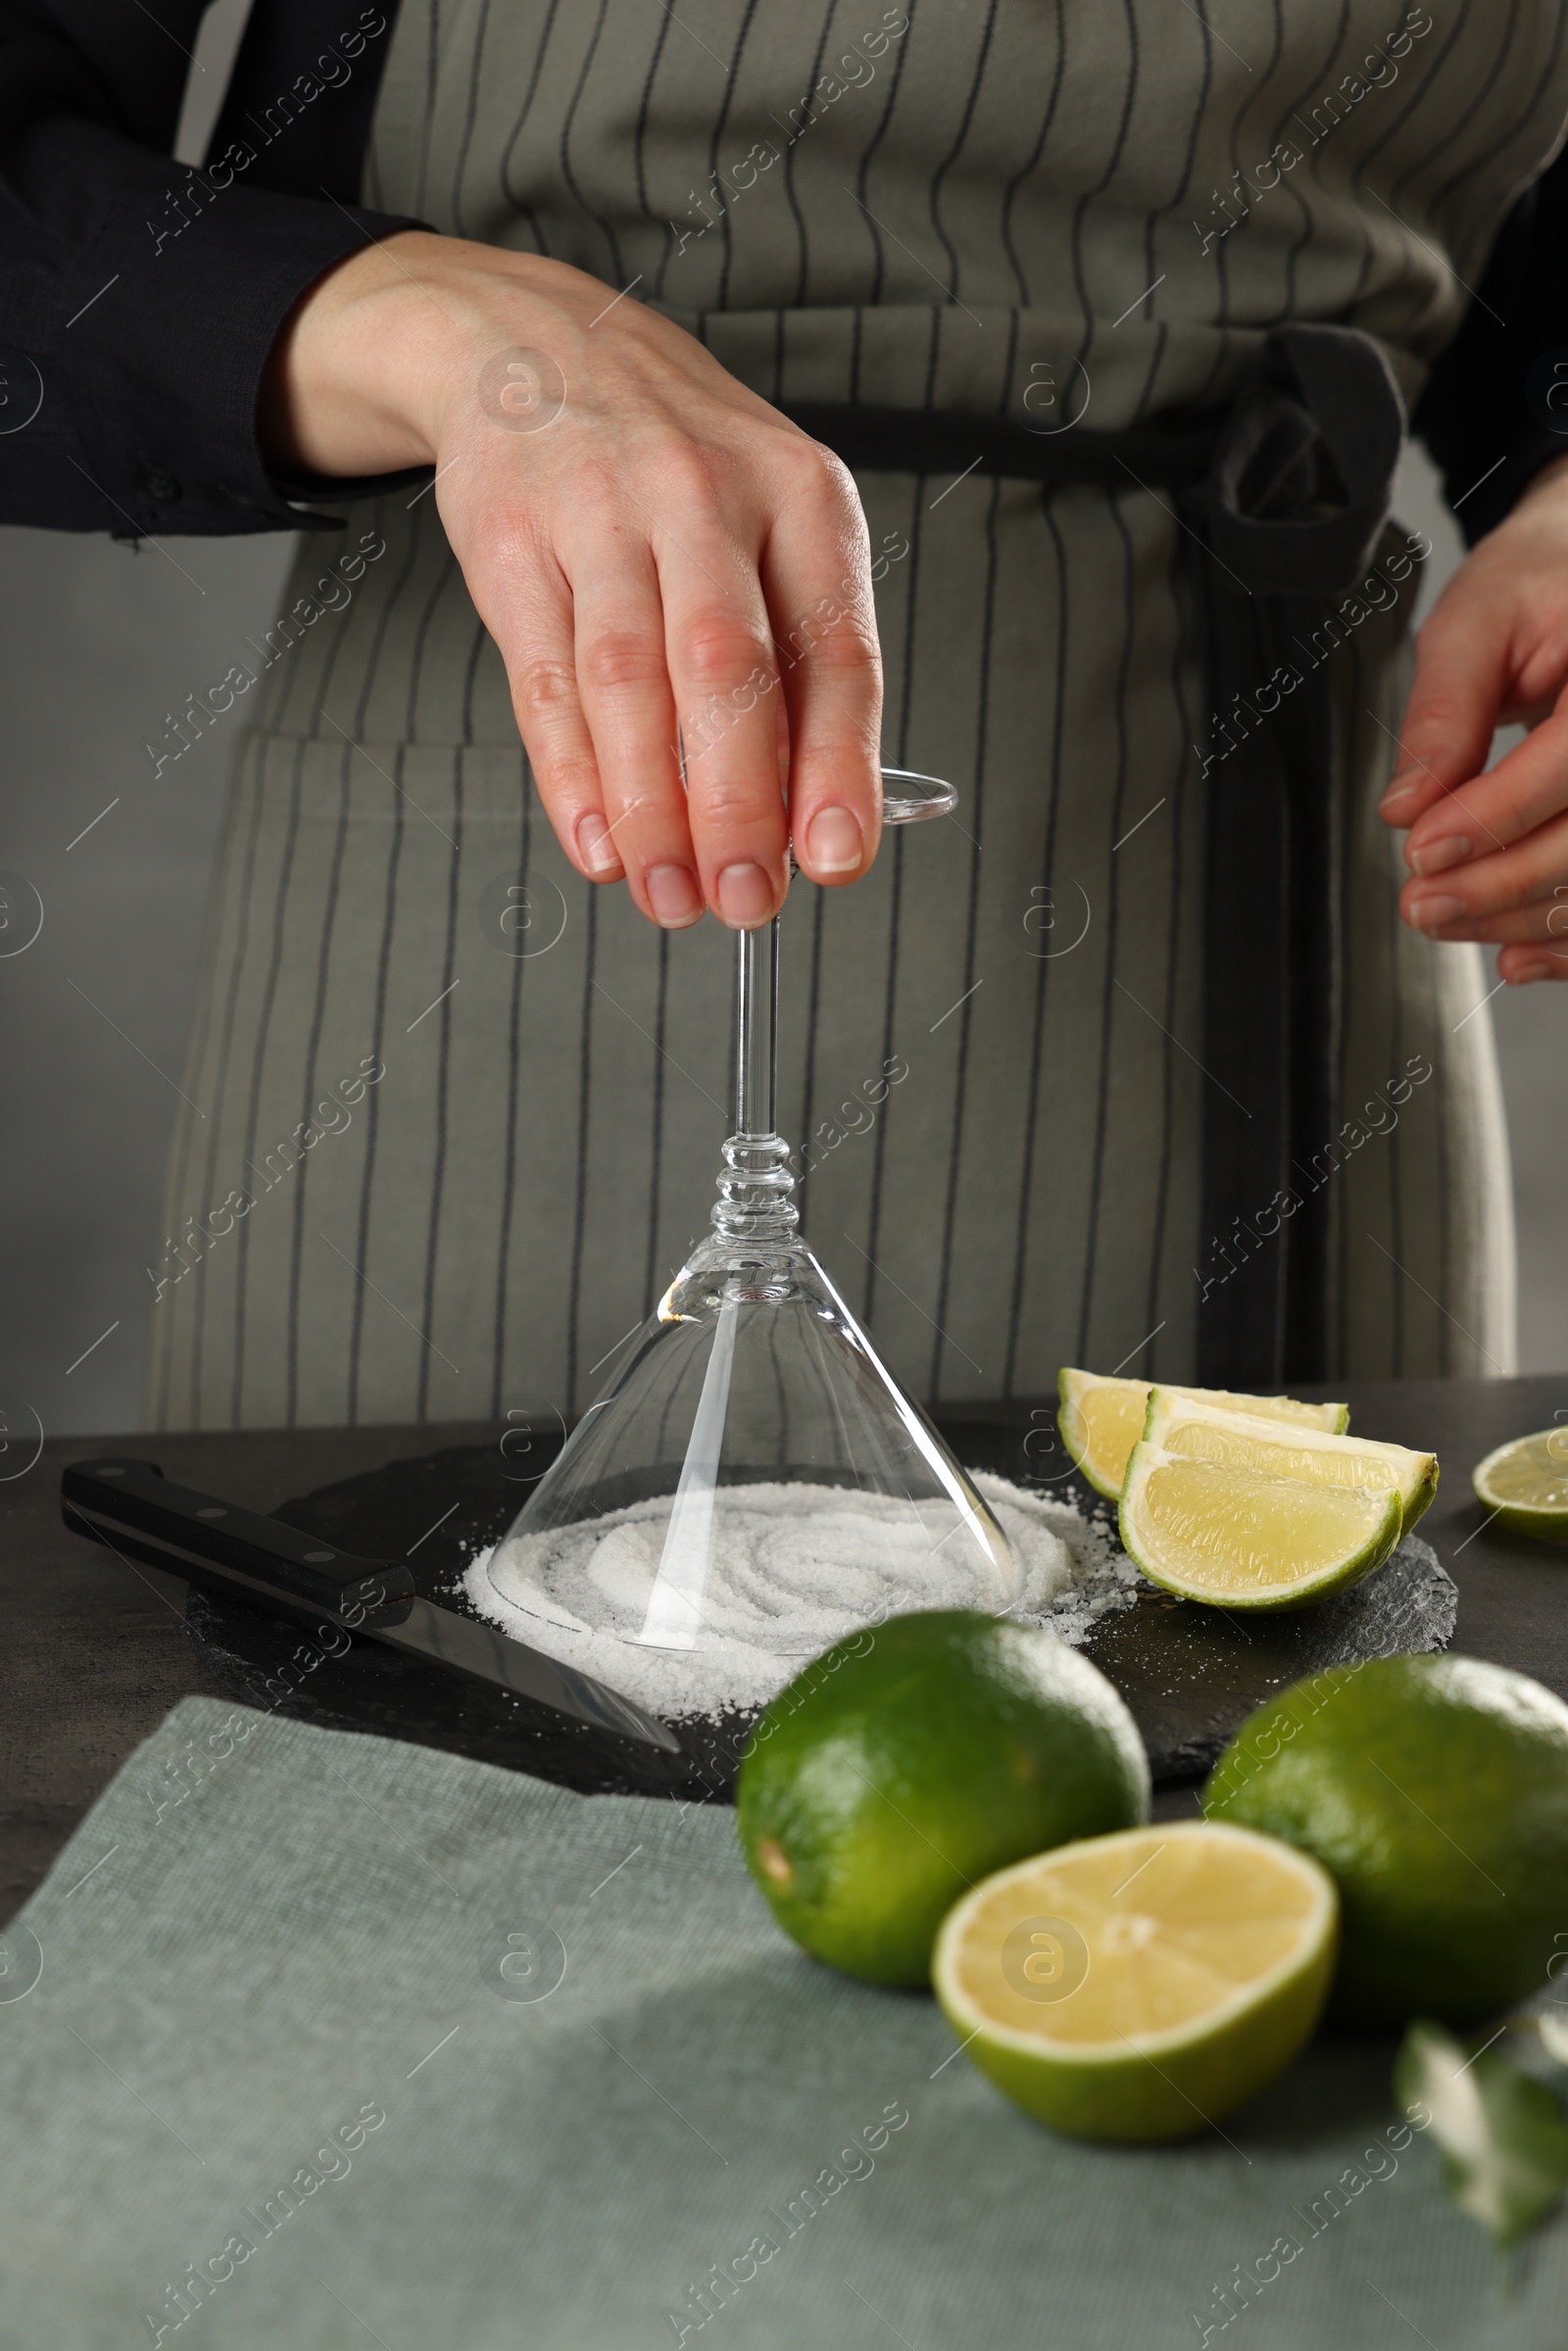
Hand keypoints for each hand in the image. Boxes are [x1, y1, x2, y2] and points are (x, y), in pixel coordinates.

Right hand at [262, 231, 882, 929]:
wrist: (532, 342)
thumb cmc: (677, 466)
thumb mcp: (772, 525)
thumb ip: (797, 661)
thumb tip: (815, 821)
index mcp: (802, 498)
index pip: (835, 649)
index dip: (839, 767)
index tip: (835, 861)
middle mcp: (704, 495)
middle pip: (725, 670)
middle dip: (738, 805)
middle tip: (744, 901)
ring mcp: (598, 512)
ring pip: (629, 683)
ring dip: (649, 809)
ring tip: (667, 894)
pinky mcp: (509, 540)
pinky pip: (546, 680)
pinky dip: (571, 775)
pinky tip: (598, 841)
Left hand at [1379, 453, 1567, 981]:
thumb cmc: (1542, 584)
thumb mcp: (1476, 620)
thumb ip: (1443, 713)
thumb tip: (1408, 805)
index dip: (1495, 818)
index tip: (1424, 851)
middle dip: (1502, 884)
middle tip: (1422, 903)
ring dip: (1523, 919)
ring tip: (1447, 919)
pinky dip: (1565, 939)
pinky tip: (1516, 954)